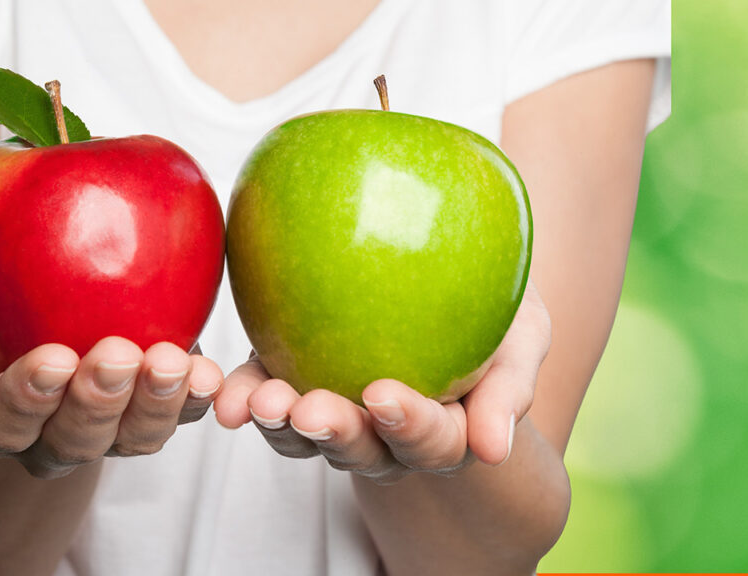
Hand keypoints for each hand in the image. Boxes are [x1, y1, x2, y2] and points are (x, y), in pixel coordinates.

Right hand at [0, 263, 224, 477]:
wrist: (25, 279)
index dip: (24, 399)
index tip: (51, 358)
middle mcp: (47, 436)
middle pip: (72, 440)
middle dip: (96, 402)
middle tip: (116, 355)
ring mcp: (106, 426)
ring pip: (132, 438)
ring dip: (154, 404)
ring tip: (171, 362)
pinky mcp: (152, 404)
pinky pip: (178, 412)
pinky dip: (195, 395)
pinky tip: (207, 372)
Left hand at [213, 281, 550, 483]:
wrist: (449, 275)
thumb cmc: (499, 310)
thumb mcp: (523, 336)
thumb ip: (511, 387)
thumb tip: (493, 450)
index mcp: (444, 431)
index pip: (431, 441)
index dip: (408, 426)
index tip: (383, 393)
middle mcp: (385, 435)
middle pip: (361, 450)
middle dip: (334, 433)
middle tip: (308, 410)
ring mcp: (335, 410)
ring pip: (304, 436)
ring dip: (279, 424)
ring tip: (257, 402)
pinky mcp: (292, 379)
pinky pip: (264, 396)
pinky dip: (243, 395)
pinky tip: (224, 390)